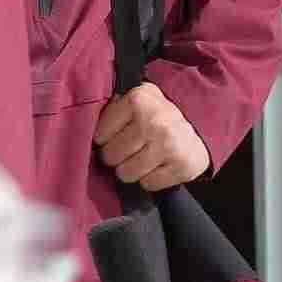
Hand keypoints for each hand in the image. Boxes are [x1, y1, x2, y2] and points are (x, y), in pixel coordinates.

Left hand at [93, 82, 210, 191]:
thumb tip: (82, 123)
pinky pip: (148, 184)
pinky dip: (149, 179)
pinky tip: (155, 166)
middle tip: (126, 150)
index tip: (113, 136)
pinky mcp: (181, 166)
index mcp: (138, 99)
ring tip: (139, 158)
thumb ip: (112, 106)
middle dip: (116, 156)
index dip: (104, 139)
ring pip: (127, 173)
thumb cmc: (157, 113)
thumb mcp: (136, 97)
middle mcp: (154, 121)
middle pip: (111, 156)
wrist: (200, 124)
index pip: (100, 135)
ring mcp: (169, 145)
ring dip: (130, 169)